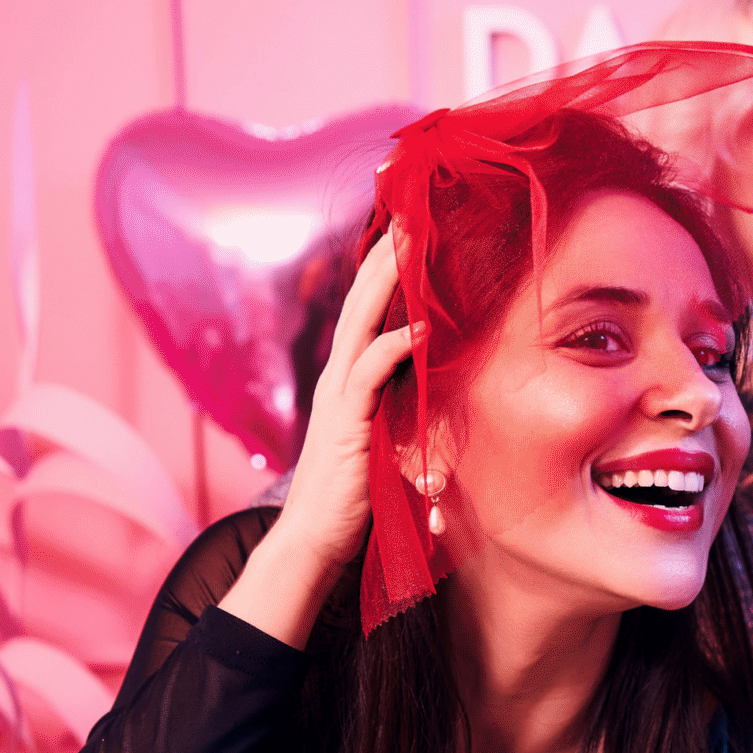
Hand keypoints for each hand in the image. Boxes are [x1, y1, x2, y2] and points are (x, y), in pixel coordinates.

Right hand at [270, 231, 419, 571]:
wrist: (315, 541)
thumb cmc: (358, 496)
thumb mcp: (388, 437)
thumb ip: (404, 405)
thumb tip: (437, 381)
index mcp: (350, 378)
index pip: (369, 309)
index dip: (387, 268)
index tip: (412, 227)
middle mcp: (340, 378)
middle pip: (362, 301)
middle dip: (386, 254)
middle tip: (411, 211)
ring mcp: (340, 399)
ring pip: (363, 324)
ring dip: (389, 284)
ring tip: (415, 244)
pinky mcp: (347, 426)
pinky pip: (371, 377)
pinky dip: (395, 348)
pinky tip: (420, 327)